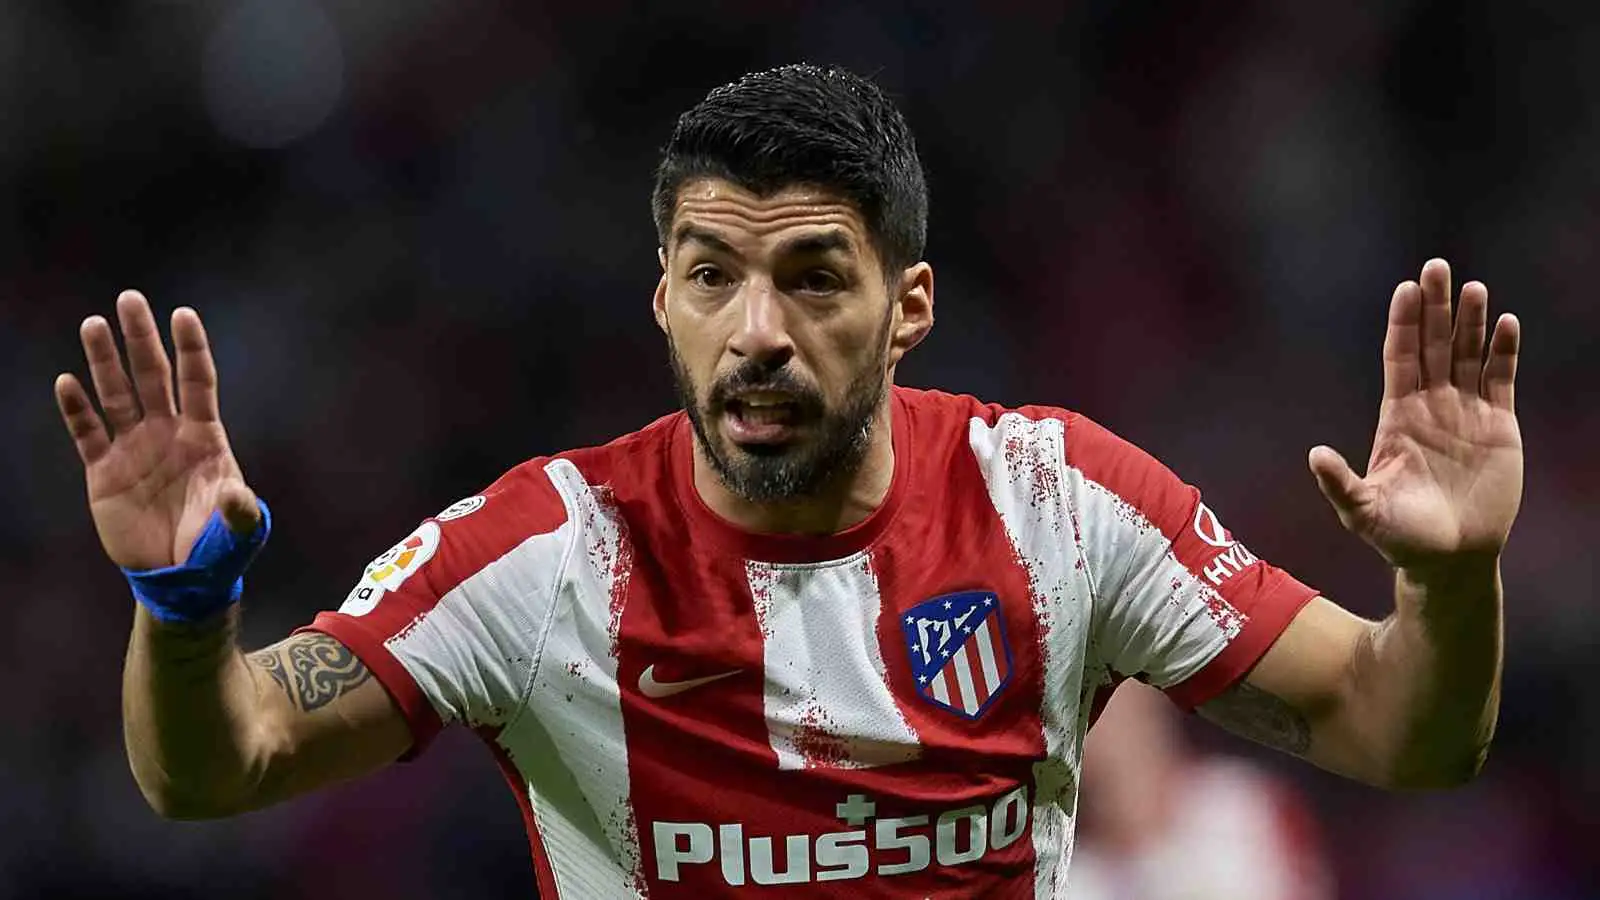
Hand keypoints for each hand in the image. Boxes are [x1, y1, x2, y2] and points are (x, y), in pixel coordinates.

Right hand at [55, 291, 259, 570]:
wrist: (180, 578)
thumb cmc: (218, 550)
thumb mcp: (238, 531)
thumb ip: (239, 512)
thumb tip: (237, 496)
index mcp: (205, 437)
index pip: (197, 382)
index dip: (191, 349)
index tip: (183, 314)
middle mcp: (167, 434)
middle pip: (152, 376)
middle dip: (141, 338)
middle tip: (130, 298)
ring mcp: (134, 449)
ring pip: (115, 395)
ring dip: (103, 361)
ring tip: (93, 324)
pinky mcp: (104, 472)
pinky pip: (87, 433)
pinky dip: (77, 410)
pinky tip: (66, 383)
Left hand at [1309, 259, 1521, 569]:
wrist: (1449, 558)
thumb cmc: (1400, 537)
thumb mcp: (1362, 511)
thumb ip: (1341, 483)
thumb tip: (1314, 455)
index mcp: (1397, 416)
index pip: (1400, 357)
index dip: (1404, 323)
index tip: (1407, 289)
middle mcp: (1430, 406)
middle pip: (1433, 345)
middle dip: (1436, 308)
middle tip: (1437, 267)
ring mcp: (1465, 413)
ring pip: (1467, 355)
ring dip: (1471, 322)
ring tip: (1474, 288)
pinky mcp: (1498, 426)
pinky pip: (1500, 380)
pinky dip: (1503, 351)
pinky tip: (1504, 322)